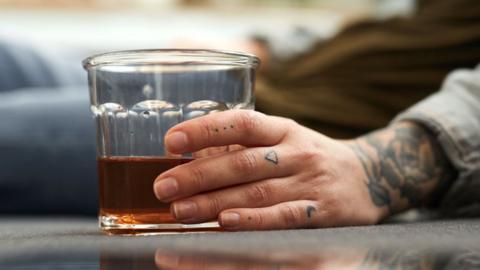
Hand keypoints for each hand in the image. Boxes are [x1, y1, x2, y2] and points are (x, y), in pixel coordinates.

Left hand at [153, 110, 384, 229]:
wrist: (368, 175)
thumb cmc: (311, 157)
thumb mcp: (285, 140)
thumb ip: (247, 146)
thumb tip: (194, 156)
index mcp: (284, 129)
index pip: (243, 122)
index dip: (206, 130)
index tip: (171, 141)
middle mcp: (297, 152)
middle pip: (242, 162)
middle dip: (198, 175)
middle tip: (162, 187)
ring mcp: (310, 182)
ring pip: (256, 191)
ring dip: (214, 202)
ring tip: (179, 210)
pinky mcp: (321, 211)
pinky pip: (284, 216)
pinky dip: (253, 220)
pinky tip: (225, 223)